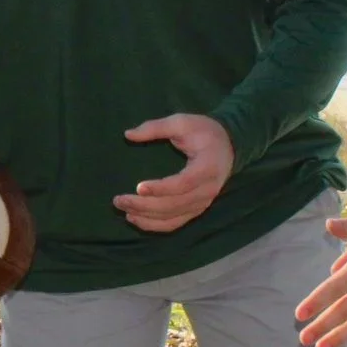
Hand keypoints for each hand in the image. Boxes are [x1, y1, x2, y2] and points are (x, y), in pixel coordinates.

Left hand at [114, 114, 234, 232]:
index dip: (161, 188)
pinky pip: (175, 222)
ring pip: (173, 218)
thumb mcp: (182, 122)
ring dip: (146, 217)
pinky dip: (155, 225)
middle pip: (174, 204)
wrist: (228, 145)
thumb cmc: (203, 131)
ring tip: (123, 209)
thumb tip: (128, 135)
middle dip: (144, 205)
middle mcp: (207, 190)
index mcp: (206, 168)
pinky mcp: (196, 209)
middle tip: (118, 200)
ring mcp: (202, 202)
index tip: (138, 187)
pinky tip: (136, 219)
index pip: (183, 183)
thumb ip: (155, 128)